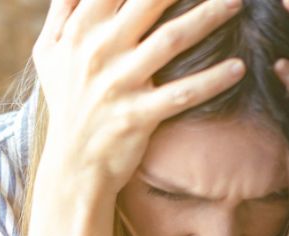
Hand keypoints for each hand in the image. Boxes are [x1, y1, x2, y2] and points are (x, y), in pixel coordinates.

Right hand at [31, 0, 244, 193]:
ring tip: (236, 3)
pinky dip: (212, 80)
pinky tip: (238, 67)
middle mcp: (100, 50)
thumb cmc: (66, 104)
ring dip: (208, 17)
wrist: (73, 165)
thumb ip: (63, 11)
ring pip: (172, 40)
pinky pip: (183, 94)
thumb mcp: (50, 54)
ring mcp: (120, 83)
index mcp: (82, 29)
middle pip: (150, 0)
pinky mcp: (139, 116)